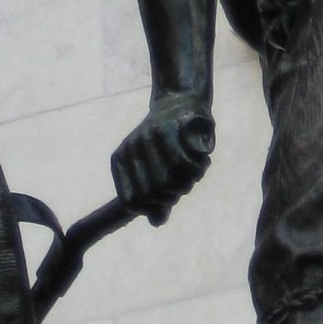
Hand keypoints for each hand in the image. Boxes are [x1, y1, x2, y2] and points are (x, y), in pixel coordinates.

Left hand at [111, 93, 214, 224]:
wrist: (181, 101)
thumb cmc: (169, 145)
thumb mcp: (159, 172)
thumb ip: (157, 199)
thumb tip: (156, 222)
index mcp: (120, 160)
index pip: (131, 201)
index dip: (152, 207)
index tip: (167, 200)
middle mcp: (131, 147)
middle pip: (152, 193)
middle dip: (173, 195)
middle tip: (184, 184)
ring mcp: (149, 135)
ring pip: (169, 180)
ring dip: (188, 182)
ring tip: (194, 172)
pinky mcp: (170, 126)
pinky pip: (185, 163)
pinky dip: (197, 168)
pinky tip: (202, 161)